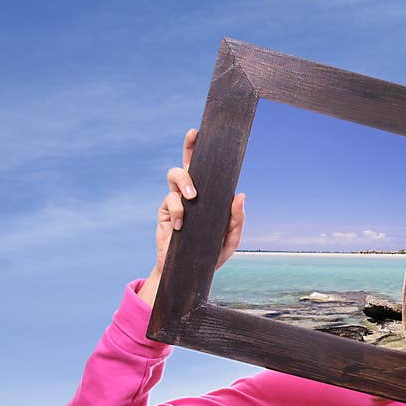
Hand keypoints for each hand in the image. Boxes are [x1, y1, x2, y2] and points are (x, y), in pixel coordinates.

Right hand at [154, 128, 245, 274]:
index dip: (203, 151)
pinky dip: (177, 211)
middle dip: (189, 147)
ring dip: (185, 182)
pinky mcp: (165, 212)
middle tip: (193, 136)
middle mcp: (191, 193)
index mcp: (209, 196)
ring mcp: (177, 201)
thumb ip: (236, 219)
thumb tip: (240, 195)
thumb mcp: (229, 239)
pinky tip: (182, 226)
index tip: (204, 132)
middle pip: (186, 163)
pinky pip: (170, 202)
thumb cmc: (211, 254)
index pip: (207, 170)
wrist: (189, 274)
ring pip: (175, 176)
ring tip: (193, 198)